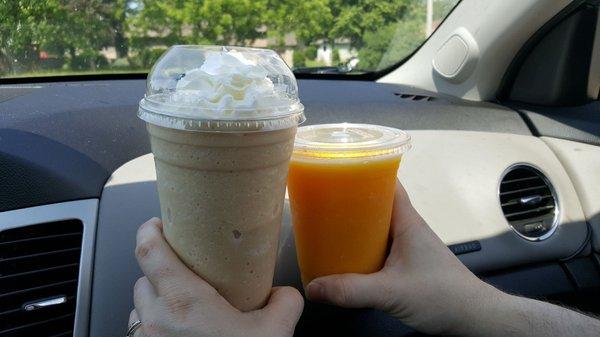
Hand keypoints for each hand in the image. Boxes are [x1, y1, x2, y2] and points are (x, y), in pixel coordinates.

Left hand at [128, 218, 303, 336]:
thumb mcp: (274, 332)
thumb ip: (284, 303)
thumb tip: (285, 294)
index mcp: (183, 300)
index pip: (148, 249)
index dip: (150, 230)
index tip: (159, 223)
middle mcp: (154, 320)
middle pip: (143, 278)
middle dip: (161, 270)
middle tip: (183, 270)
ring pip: (138, 308)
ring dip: (155, 301)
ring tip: (180, 306)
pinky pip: (140, 333)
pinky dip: (153, 327)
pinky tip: (177, 334)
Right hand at [305, 181, 497, 334]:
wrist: (472, 317)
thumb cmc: (444, 296)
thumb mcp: (391, 292)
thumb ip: (351, 291)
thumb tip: (315, 288)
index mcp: (407, 222)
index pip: (387, 183)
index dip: (364, 172)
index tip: (338, 170)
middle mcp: (407, 228)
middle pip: (375, 204)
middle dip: (350, 201)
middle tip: (323, 202)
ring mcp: (408, 246)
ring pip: (376, 227)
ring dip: (354, 227)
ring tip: (327, 228)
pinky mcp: (406, 263)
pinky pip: (378, 247)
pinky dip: (361, 248)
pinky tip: (346, 259)